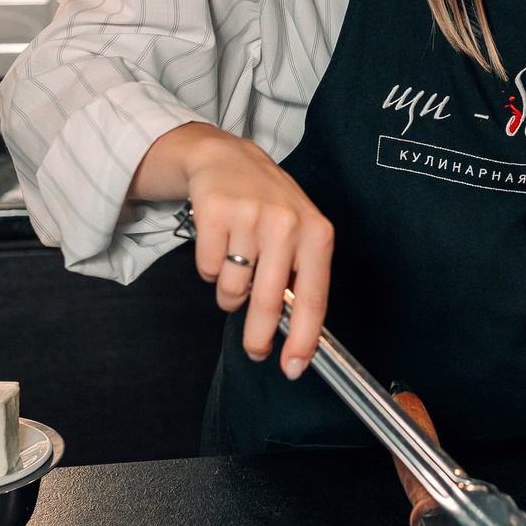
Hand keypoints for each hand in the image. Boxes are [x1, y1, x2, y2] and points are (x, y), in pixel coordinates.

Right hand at [134, 122, 333, 379]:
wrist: (228, 157)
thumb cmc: (270, 206)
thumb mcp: (300, 233)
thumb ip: (300, 278)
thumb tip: (295, 335)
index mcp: (317, 233)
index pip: (313, 297)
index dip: (303, 338)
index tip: (293, 368)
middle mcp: (286, 224)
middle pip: (268, 302)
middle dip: (259, 337)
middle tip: (255, 351)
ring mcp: (248, 217)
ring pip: (232, 290)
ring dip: (231, 292)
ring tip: (237, 263)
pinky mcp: (213, 214)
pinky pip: (208, 270)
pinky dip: (210, 268)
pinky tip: (220, 243)